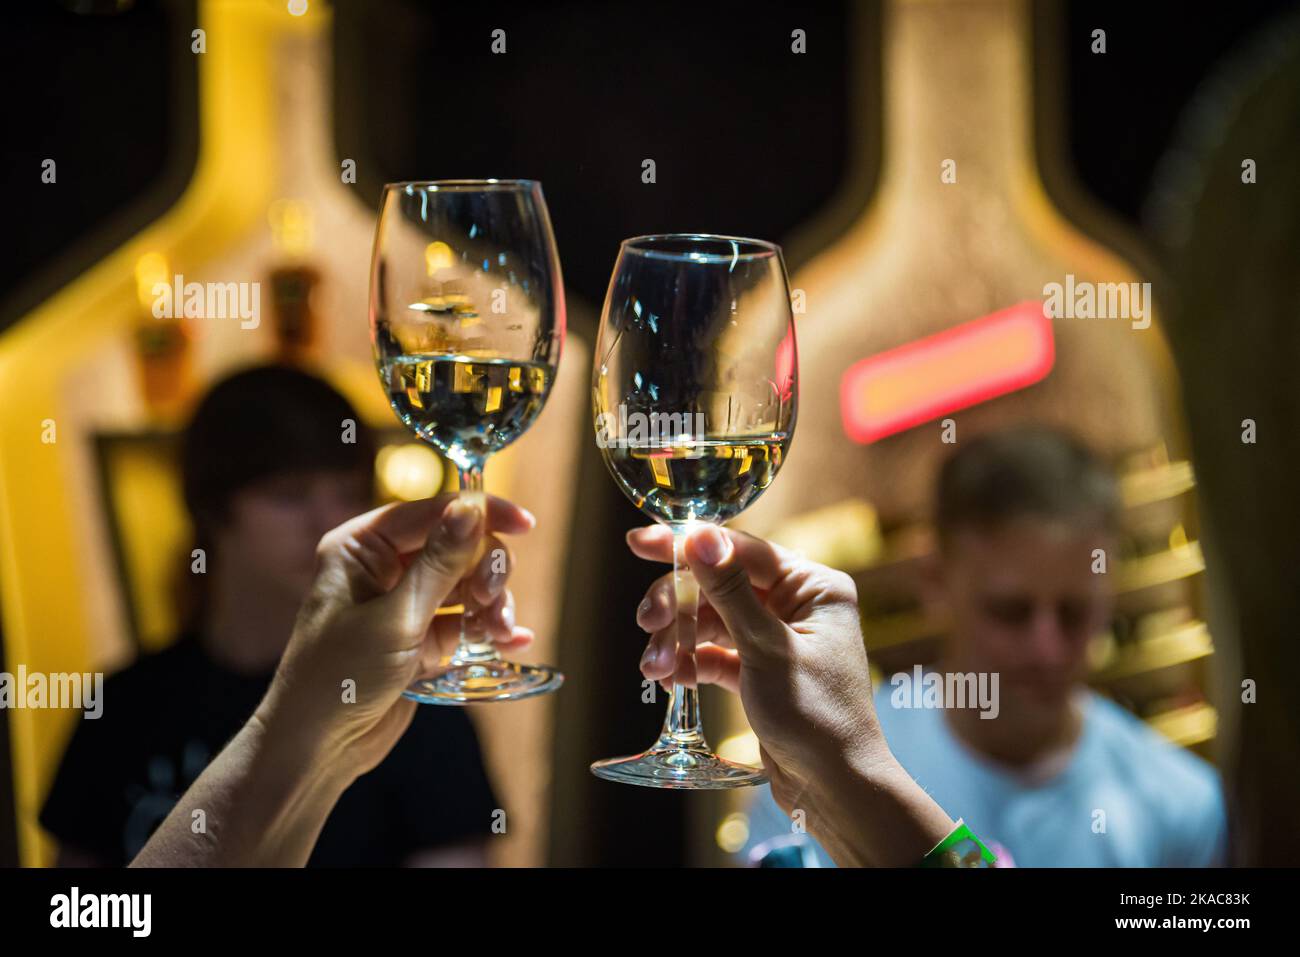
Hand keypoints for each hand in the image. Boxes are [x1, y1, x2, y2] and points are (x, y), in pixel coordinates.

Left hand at [258, 493, 535, 779]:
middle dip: (486, 572)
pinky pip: (466, 622)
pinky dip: (489, 630)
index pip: (433, 511)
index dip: (482, 513)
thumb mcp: (394, 619)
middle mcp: (384, 567)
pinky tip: (514, 643)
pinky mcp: (422, 639)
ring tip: (498, 633)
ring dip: (492, 606)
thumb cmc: (338, 678)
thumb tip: (473, 510)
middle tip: (490, 602)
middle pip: (460, 546)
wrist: (317, 748)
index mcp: (363, 546)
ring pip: (469, 584)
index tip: (525, 525)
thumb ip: (438, 564)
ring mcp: (406, 604)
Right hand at [627, 523, 954, 865]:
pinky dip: (690, 663)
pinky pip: (713, 653)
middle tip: (647, 622)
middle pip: (718, 584)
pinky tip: (670, 679)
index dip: (687, 544)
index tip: (640, 542)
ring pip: (709, 621)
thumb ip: (729, 591)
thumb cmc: (817, 717)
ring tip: (655, 669)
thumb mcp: (768, 649)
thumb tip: (699, 536)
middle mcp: (797, 605)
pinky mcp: (758, 670)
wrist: (834, 790)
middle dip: (678, 604)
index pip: (741, 550)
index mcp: (813, 587)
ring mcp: (775, 638)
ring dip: (677, 641)